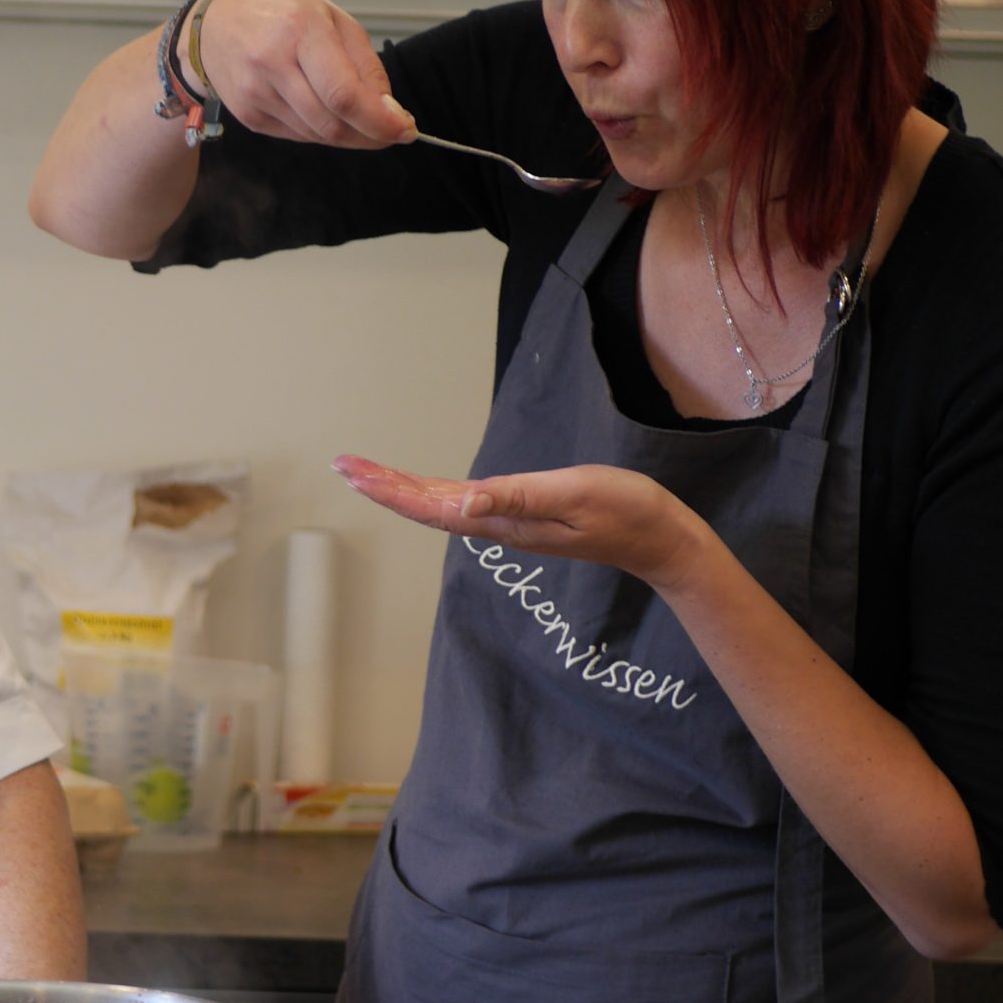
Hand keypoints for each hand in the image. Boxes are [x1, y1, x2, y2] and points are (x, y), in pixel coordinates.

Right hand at [198, 0, 415, 148]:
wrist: (215, 19)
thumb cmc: (278, 10)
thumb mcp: (332, 17)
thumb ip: (365, 64)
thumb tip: (389, 110)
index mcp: (300, 30)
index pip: (344, 94)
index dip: (379, 121)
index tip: (404, 129)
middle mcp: (272, 63)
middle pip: (332, 123)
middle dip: (370, 135)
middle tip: (391, 131)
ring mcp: (255, 93)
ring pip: (316, 135)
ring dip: (347, 134)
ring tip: (358, 116)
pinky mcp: (247, 115)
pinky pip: (297, 135)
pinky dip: (320, 130)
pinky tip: (322, 109)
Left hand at [332, 453, 707, 593]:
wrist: (659, 538)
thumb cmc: (624, 510)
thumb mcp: (571, 493)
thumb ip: (516, 497)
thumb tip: (462, 505)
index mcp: (503, 520)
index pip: (431, 506)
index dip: (389, 490)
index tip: (353, 471)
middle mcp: (498, 525)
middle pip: (427, 506)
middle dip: (383, 486)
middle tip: (343, 464)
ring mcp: (510, 523)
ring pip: (442, 506)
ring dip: (402, 489)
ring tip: (367, 473)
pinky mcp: (523, 516)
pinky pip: (464, 505)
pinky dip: (432, 493)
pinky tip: (419, 489)